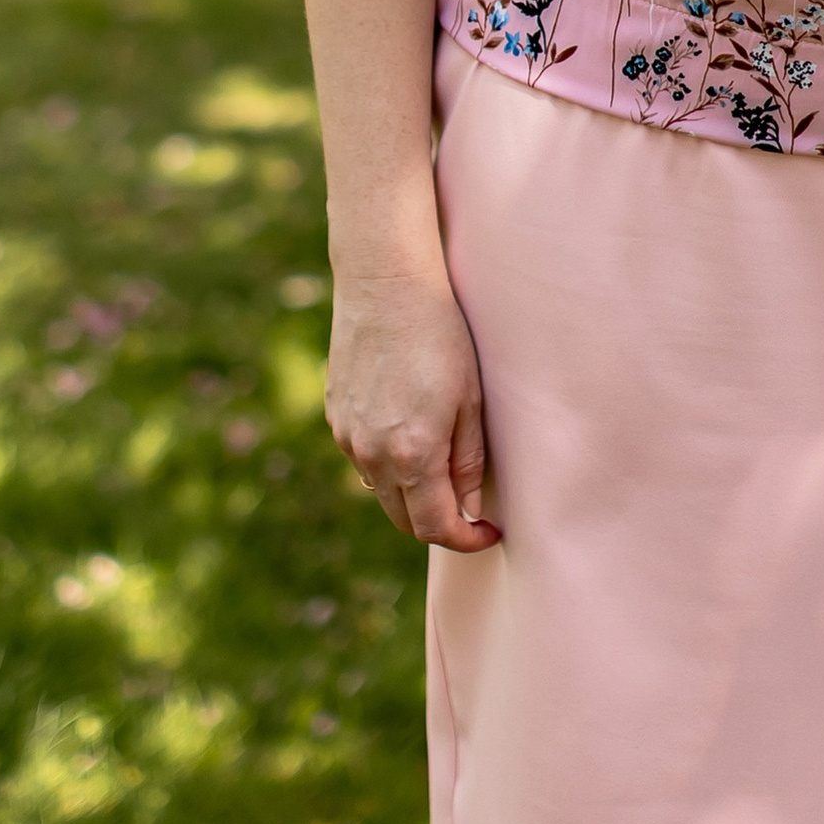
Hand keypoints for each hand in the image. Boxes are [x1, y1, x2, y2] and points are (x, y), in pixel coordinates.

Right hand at [324, 268, 500, 550]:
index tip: (489, 532)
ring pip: (381, 490)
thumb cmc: (440, 335)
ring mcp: (347, 437)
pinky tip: (410, 428)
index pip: (435, 529)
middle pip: (403, 520)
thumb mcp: (470, 400)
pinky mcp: (334, 416)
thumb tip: (470, 509)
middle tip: (470, 505)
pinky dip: (388, 463)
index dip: (466, 540)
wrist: (385, 283)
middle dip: (438, 522)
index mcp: (411, 455)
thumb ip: (468, 463)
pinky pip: (364, 458)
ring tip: (443, 461)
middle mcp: (371, 455)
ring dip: (411, 492)